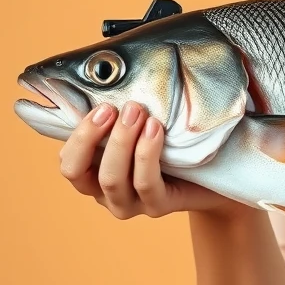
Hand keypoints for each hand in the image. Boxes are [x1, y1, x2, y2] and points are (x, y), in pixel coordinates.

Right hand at [58, 101, 236, 219]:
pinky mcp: (157, 208)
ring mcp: (129, 205)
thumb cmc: (173, 142)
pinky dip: (146, 153)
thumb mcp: (141, 126)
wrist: (216, 170)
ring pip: (111, 179)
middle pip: (79, 172)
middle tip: (119, 107)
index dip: (77, 135)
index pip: (68, 162)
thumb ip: (121, 113)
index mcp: (93, 173)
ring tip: (139, 113)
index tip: (102, 106)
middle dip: (93, 135)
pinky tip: (155, 130)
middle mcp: (106, 193)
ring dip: (122, 142)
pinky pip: (145, 184)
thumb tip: (108, 77)